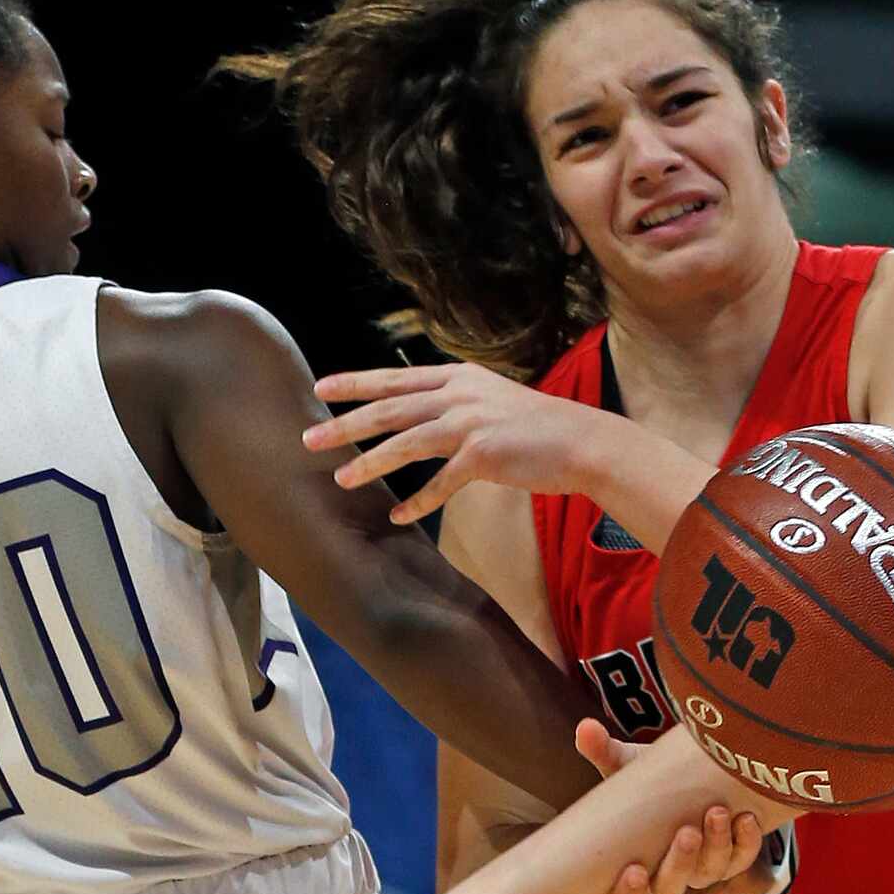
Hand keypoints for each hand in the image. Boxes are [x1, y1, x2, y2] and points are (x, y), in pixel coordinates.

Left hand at [305, 363, 603, 524]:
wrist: (583, 441)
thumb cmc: (539, 426)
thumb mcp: (492, 399)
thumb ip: (456, 402)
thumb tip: (422, 414)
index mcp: (458, 377)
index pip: (395, 378)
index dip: (356, 383)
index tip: (321, 387)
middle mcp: (459, 394)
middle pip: (390, 407)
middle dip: (346, 423)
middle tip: (310, 438)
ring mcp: (471, 423)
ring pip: (406, 442)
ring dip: (369, 462)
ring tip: (340, 478)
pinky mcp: (484, 455)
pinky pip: (440, 483)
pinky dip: (418, 501)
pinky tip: (398, 516)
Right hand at [575, 719, 767, 893]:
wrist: (693, 773)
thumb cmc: (650, 781)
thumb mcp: (627, 768)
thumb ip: (605, 752)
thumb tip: (584, 728)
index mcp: (635, 866)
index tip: (634, 871)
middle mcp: (670, 874)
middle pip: (673, 888)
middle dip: (681, 862)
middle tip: (687, 832)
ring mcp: (704, 868)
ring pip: (711, 872)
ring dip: (717, 846)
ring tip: (718, 812)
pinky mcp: (734, 855)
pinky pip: (743, 858)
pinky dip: (747, 841)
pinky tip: (746, 817)